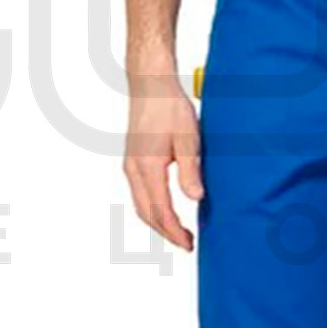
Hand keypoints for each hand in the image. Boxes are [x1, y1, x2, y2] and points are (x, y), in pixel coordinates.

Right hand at [123, 67, 203, 250]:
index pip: (160, 210)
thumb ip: (190, 170)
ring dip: (158, 222)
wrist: (150, 84)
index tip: (189, 243)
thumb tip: (196, 198)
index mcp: (147, 166)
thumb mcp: (188, 138)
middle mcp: (134, 169)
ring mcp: (130, 165)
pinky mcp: (133, 160)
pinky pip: (140, 193)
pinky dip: (153, 208)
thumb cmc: (169, 106)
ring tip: (179, 231)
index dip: (174, 231)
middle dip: (166, 233)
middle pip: (147, 213)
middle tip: (187, 244)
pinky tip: (166, 208)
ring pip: (141, 205)